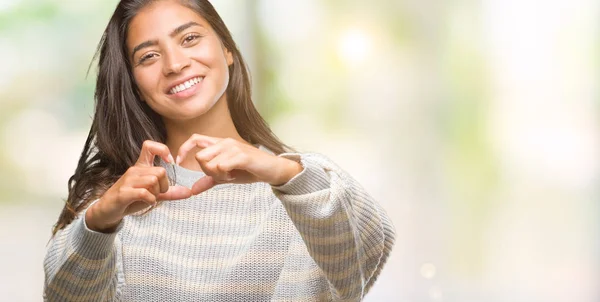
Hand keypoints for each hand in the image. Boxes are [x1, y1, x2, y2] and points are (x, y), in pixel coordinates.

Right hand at [86, 140, 192, 232]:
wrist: (107, 210)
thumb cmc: (131, 199)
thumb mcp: (153, 194)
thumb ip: (170, 192)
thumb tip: (189, 192)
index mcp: (141, 166)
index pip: (149, 146)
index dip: (163, 150)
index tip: (170, 162)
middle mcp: (134, 170)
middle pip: (160, 171)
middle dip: (164, 185)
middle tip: (158, 194)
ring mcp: (127, 181)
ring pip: (153, 181)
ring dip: (157, 193)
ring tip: (150, 199)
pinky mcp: (123, 193)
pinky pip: (145, 193)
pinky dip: (150, 200)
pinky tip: (148, 202)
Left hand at [175, 135, 303, 194]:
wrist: (272, 170)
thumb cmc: (250, 170)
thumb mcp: (226, 176)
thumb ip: (209, 180)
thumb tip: (192, 190)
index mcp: (219, 143)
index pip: (194, 139)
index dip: (183, 150)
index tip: (178, 162)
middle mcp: (224, 142)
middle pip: (200, 158)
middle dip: (207, 172)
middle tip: (221, 177)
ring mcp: (233, 147)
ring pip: (210, 164)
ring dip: (217, 176)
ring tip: (230, 176)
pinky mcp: (241, 155)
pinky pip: (221, 167)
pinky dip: (225, 175)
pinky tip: (234, 176)